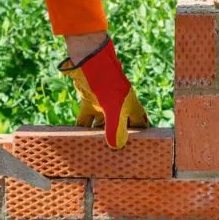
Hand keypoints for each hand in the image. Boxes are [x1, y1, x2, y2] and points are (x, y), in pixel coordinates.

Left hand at [59, 35, 148, 149]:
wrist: (90, 62)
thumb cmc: (107, 84)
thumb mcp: (113, 109)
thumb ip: (115, 129)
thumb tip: (116, 147)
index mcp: (130, 107)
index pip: (140, 124)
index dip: (141, 136)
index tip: (140, 149)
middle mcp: (119, 106)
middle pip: (121, 127)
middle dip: (119, 140)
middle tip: (115, 156)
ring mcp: (104, 104)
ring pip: (103, 125)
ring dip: (99, 136)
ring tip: (97, 152)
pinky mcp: (90, 102)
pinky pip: (87, 120)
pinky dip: (83, 128)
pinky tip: (77, 139)